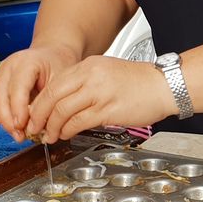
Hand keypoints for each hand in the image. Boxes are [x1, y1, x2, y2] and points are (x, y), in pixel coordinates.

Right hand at [0, 44, 79, 141]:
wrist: (53, 53)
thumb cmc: (60, 65)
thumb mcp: (61, 81)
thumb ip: (49, 101)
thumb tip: (39, 126)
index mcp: (26, 62)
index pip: (17, 88)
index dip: (18, 110)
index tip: (23, 127)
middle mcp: (9, 66)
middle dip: (7, 119)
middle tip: (19, 136)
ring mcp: (1, 73)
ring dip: (4, 120)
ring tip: (18, 135)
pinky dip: (3, 116)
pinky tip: (15, 127)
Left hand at [25, 56, 177, 143]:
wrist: (166, 86)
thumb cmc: (142, 83)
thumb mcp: (108, 73)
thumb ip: (86, 84)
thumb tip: (66, 102)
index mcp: (89, 66)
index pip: (53, 84)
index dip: (39, 103)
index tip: (36, 114)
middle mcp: (90, 76)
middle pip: (52, 97)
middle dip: (39, 116)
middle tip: (36, 127)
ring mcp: (99, 93)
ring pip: (62, 111)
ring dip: (52, 126)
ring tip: (51, 135)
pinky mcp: (108, 109)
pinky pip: (79, 121)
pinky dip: (68, 130)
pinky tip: (67, 134)